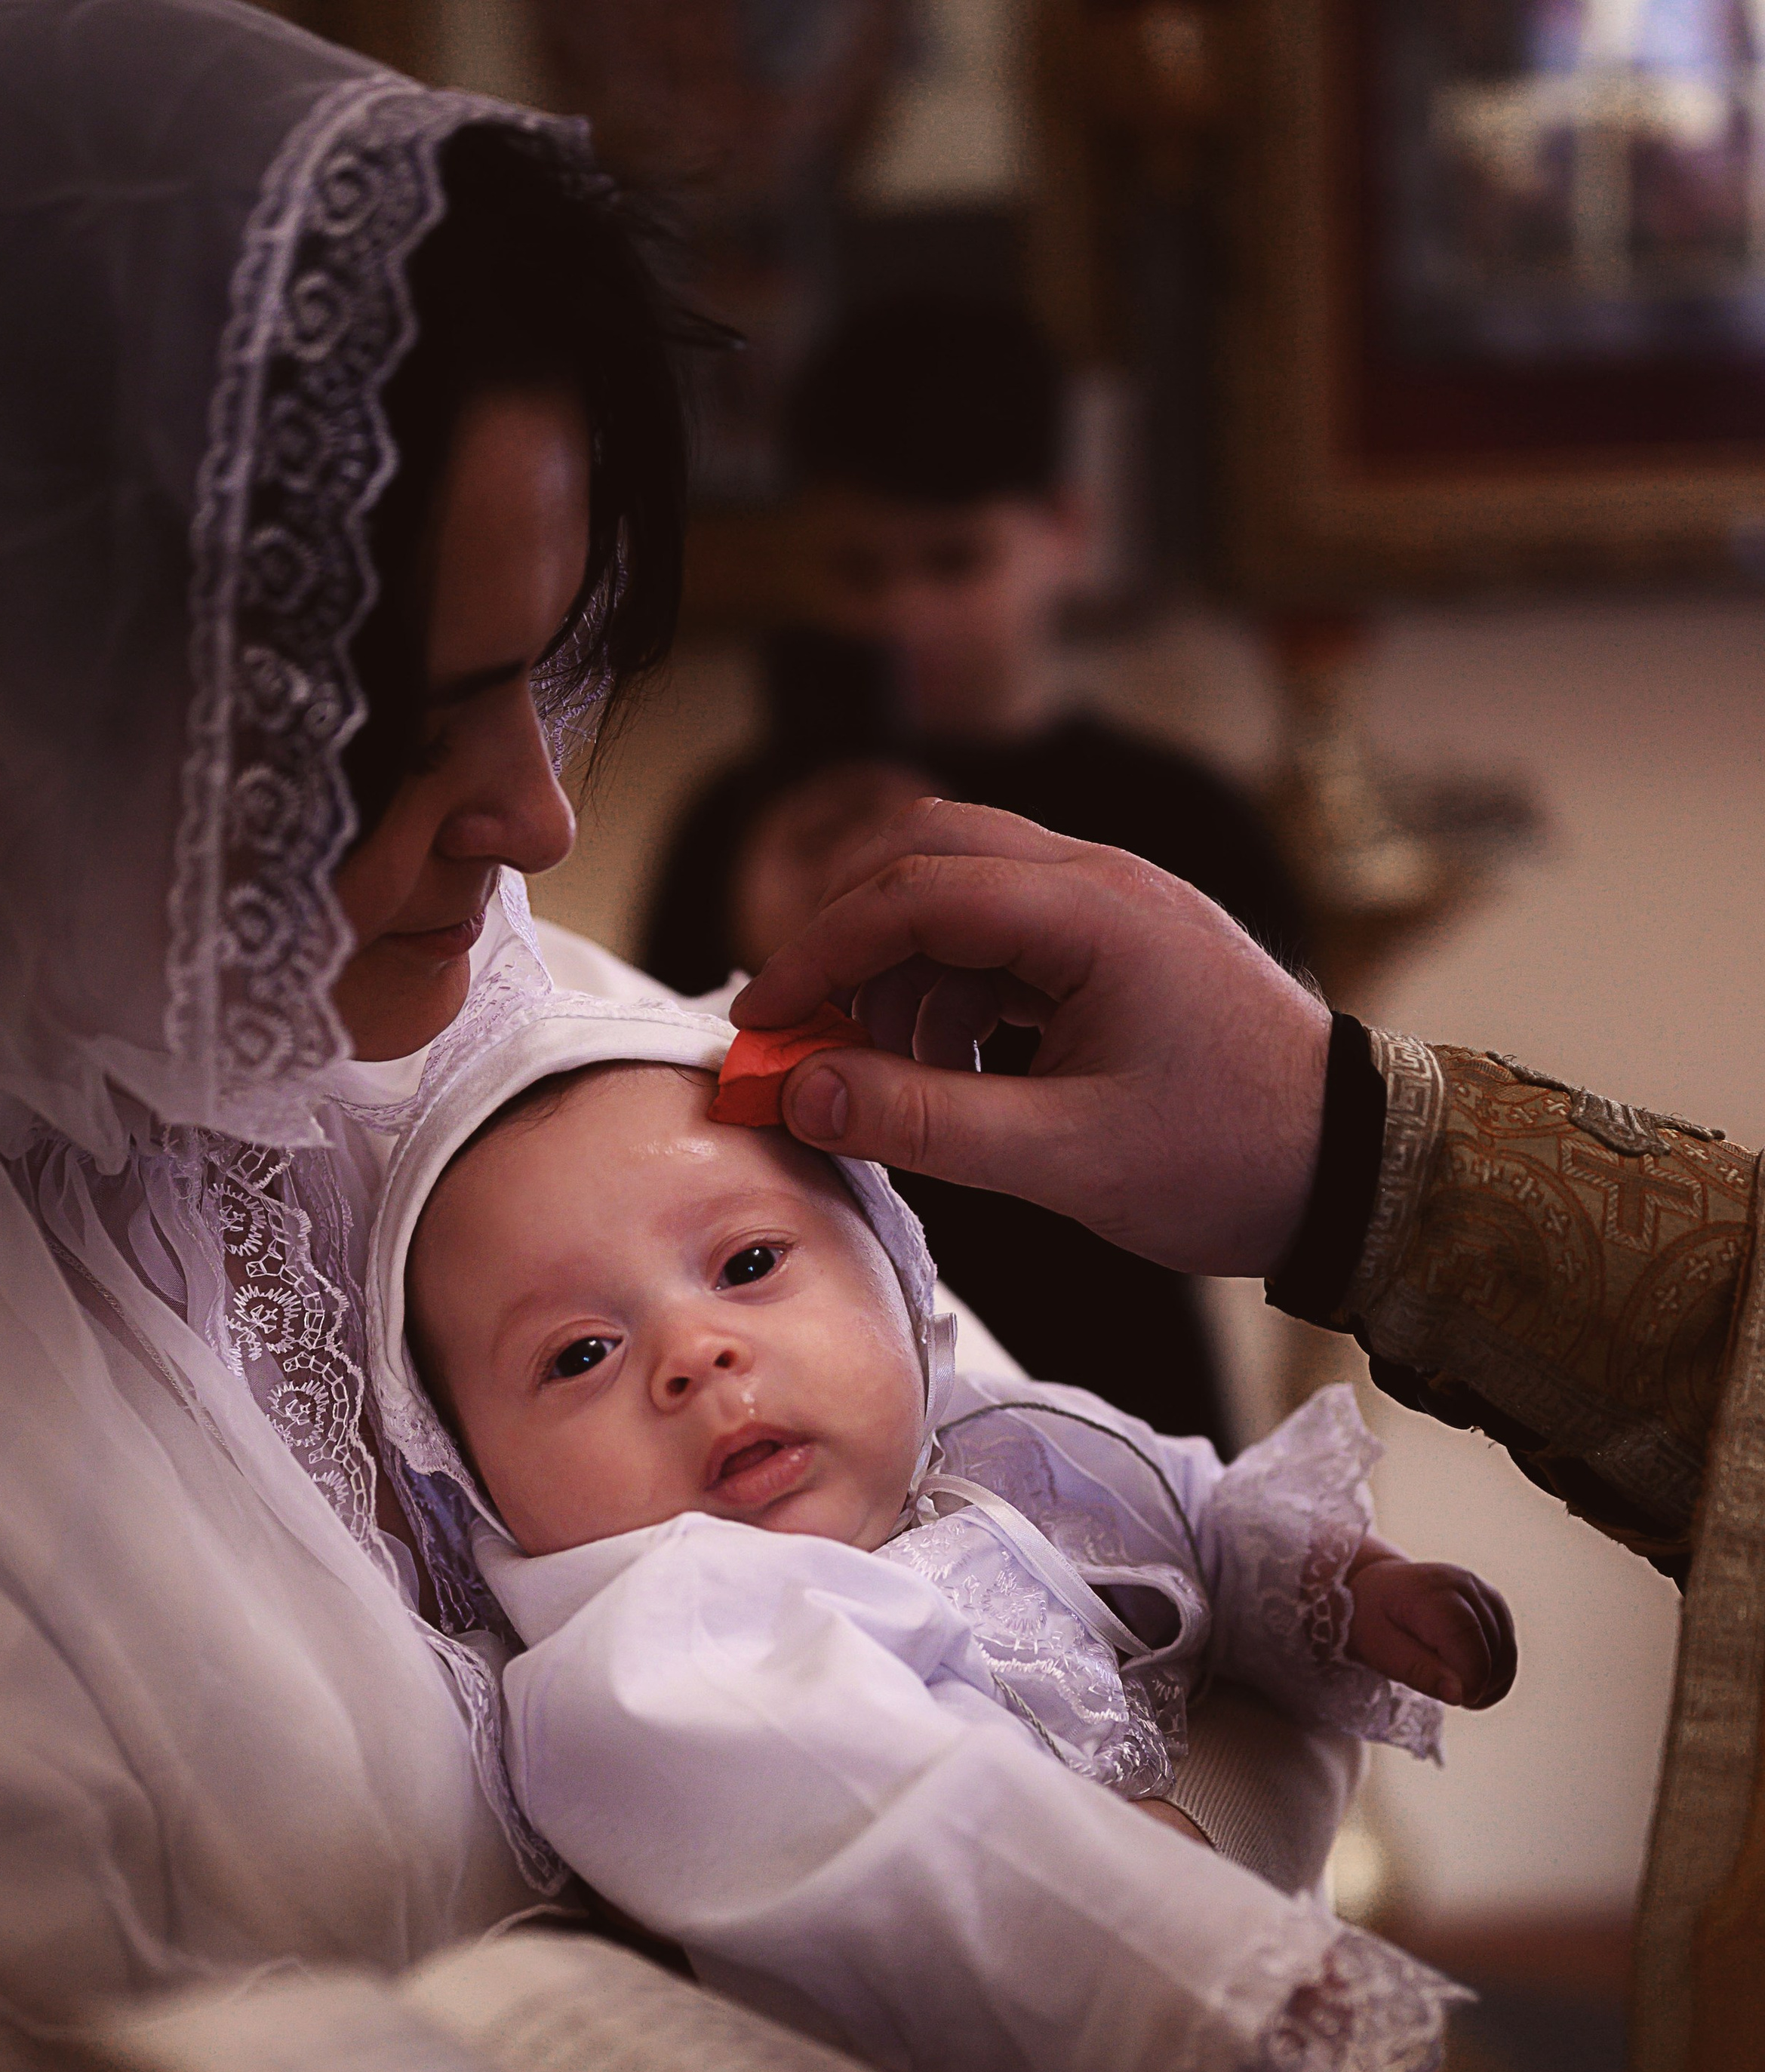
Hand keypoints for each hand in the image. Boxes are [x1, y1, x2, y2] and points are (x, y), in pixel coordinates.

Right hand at [732, 795, 1330, 1274]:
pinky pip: (1007, 935)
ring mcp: (1116, 907)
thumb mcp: (1064, 1159)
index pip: (912, 892)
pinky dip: (957, 992)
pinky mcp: (1122, 945)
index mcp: (1093, 914)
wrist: (1355, 1170)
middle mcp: (1103, 882)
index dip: (818, 954)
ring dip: (905, 974)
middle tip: (807, 1031)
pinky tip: (958, 1071)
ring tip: (900, 1079)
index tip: (761, 1022)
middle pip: (928, 855)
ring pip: (963, 893)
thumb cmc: (1229, 1161)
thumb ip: (925, 1122)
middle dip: (851, 940)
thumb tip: (806, 1092)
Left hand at [1346, 1554, 1516, 1707]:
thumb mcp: (1379, 1649)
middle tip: (1452, 1698)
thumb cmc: (1371, 1620)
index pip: (1468, 1639)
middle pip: (1494, 1649)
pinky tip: (1470, 1682)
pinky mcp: (1494, 1606)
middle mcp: (1465, 1585)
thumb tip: (1459, 1694)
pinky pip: (1508, 1649)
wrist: (1377, 1590)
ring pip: (1507, 1653)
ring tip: (1457, 1691)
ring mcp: (1484, 1593)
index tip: (1459, 1700)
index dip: (1472, 1678)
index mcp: (1432, 1592)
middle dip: (1479, 1686)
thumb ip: (1418, 1670)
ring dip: (1490, 1684)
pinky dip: (1496, 1675)